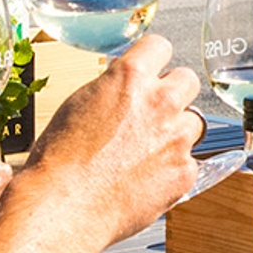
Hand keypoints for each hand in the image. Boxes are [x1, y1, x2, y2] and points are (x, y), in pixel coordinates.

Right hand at [26, 32, 202, 221]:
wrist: (63, 206)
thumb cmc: (59, 161)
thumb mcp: (79, 104)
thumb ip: (112, 89)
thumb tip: (124, 86)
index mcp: (130, 77)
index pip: (160, 46)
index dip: (153, 60)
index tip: (152, 69)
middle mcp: (160, 101)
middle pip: (187, 80)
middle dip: (173, 93)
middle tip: (154, 112)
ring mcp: (176, 137)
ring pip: (193, 122)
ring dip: (176, 131)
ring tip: (146, 151)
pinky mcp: (184, 171)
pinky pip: (188, 162)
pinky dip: (172, 169)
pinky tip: (146, 179)